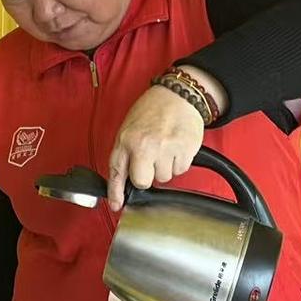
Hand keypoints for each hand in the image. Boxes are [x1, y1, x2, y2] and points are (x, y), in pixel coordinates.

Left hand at [107, 84, 205, 211]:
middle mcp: (144, 146)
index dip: (116, 193)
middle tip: (150, 162)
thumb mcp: (129, 127)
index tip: (116, 205)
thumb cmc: (153, 109)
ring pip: (164, 178)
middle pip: (143, 182)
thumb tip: (124, 179)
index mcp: (126, 140)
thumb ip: (126, 152)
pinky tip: (176, 146)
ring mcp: (165, 149)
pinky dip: (179, 162)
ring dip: (165, 167)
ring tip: (165, 147)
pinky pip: (180, 170)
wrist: (178, 95)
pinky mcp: (184, 151)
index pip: (117, 172)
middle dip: (147, 177)